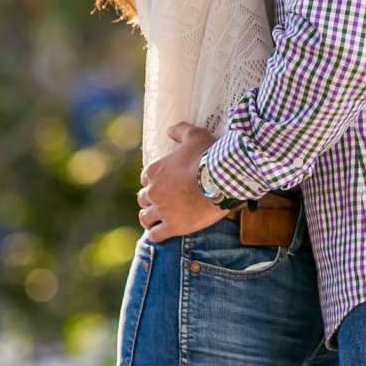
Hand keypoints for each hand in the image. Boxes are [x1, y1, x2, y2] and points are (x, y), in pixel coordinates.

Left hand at [138, 123, 226, 240]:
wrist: (222, 180)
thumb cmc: (209, 156)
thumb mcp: (195, 135)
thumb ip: (180, 130)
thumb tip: (169, 130)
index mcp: (155, 171)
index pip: (146, 179)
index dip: (154, 182)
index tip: (164, 186)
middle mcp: (154, 191)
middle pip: (144, 198)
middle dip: (151, 200)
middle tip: (163, 203)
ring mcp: (162, 210)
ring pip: (145, 218)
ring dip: (150, 218)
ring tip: (158, 221)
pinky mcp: (173, 226)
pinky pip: (155, 236)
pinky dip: (157, 235)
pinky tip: (164, 233)